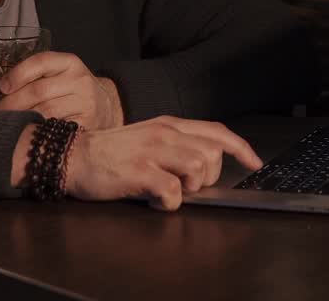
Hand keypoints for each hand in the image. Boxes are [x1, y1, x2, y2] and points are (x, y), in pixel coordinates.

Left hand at [0, 52, 123, 129]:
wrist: (108, 107)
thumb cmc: (73, 90)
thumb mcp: (61, 74)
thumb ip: (37, 77)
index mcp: (70, 63)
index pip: (41, 61)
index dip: (18, 73)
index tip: (1, 87)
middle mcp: (79, 80)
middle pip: (38, 91)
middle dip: (11, 104)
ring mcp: (85, 103)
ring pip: (45, 112)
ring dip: (20, 120)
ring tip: (4, 126)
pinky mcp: (87, 124)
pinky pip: (55, 129)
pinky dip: (37, 132)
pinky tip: (25, 135)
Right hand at [64, 116, 262, 210]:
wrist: (74, 156)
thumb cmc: (111, 152)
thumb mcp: (148, 136)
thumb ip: (175, 143)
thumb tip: (204, 162)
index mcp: (169, 124)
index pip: (216, 131)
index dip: (240, 147)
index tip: (254, 163)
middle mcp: (165, 133)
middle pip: (212, 154)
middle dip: (207, 177)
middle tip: (185, 185)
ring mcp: (153, 151)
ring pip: (198, 168)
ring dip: (189, 188)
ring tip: (168, 190)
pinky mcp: (140, 172)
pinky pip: (173, 192)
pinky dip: (169, 204)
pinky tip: (154, 200)